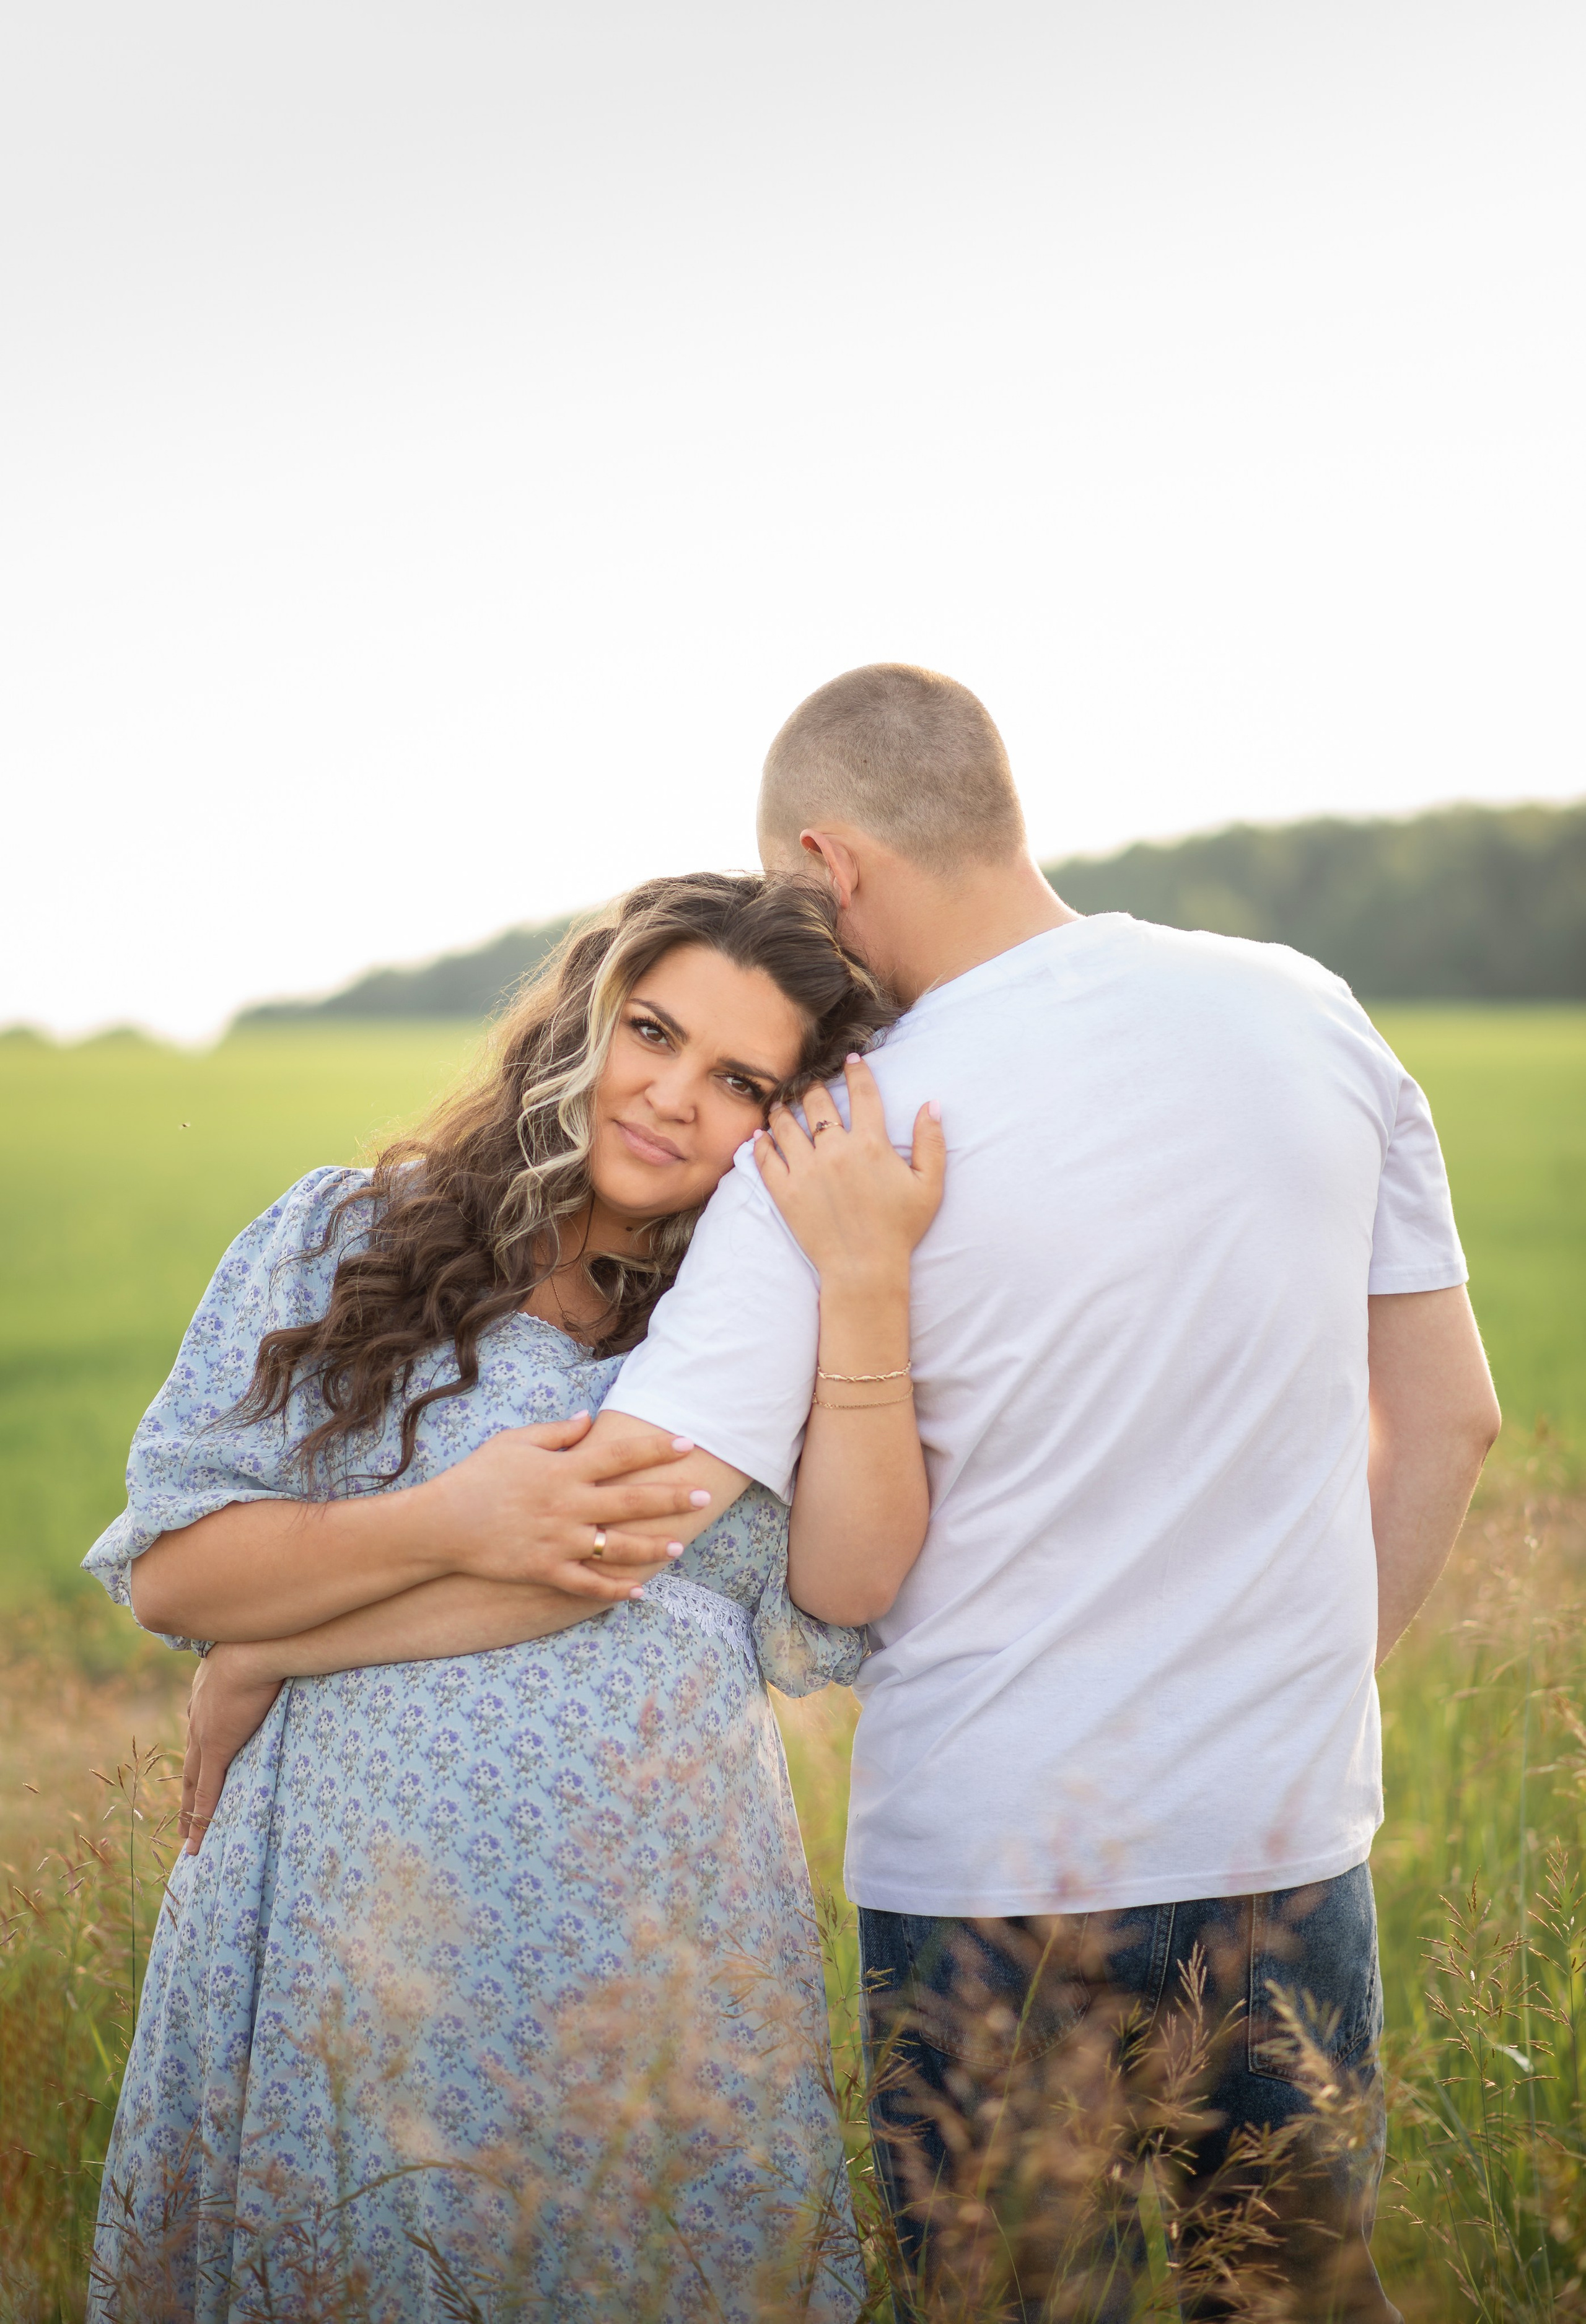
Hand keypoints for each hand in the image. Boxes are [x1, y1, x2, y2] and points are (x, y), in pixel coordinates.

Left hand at [181, 1643, 283, 1854]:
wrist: (253, 1646)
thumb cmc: (262, 1640)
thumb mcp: (256, 1652)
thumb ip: (262, 1664)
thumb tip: (282, 1658)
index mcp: (205, 1694)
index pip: (200, 1733)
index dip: (198, 1756)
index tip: (197, 1773)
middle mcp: (197, 1717)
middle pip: (189, 1764)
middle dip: (186, 1792)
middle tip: (182, 1819)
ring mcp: (204, 1735)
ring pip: (192, 1783)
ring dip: (188, 1811)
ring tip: (186, 1837)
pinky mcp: (217, 1749)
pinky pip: (206, 1791)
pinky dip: (201, 1817)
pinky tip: (196, 1840)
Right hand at [420, 1411, 711, 1598]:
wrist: (440, 1524)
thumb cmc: (477, 1476)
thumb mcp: (514, 1442)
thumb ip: (556, 1433)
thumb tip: (590, 1420)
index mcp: (562, 1470)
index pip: (620, 1455)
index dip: (656, 1448)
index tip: (686, 1443)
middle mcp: (567, 1505)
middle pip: (630, 1501)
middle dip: (671, 1498)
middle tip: (703, 1495)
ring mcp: (558, 1541)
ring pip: (618, 1547)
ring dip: (653, 1547)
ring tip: (680, 1546)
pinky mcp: (546, 1570)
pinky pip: (588, 1584)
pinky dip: (615, 1590)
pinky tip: (640, 1591)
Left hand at [752, 1055, 944, 1284]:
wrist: (864, 1269)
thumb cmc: (900, 1229)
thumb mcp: (929, 1186)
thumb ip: (931, 1142)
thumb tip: (932, 1104)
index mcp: (871, 1145)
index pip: (863, 1093)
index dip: (857, 1071)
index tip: (851, 1060)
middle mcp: (835, 1151)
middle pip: (817, 1101)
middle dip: (813, 1085)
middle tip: (809, 1082)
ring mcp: (806, 1170)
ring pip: (786, 1124)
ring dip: (783, 1108)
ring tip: (782, 1103)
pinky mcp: (785, 1191)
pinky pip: (765, 1157)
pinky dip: (761, 1142)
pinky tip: (761, 1135)